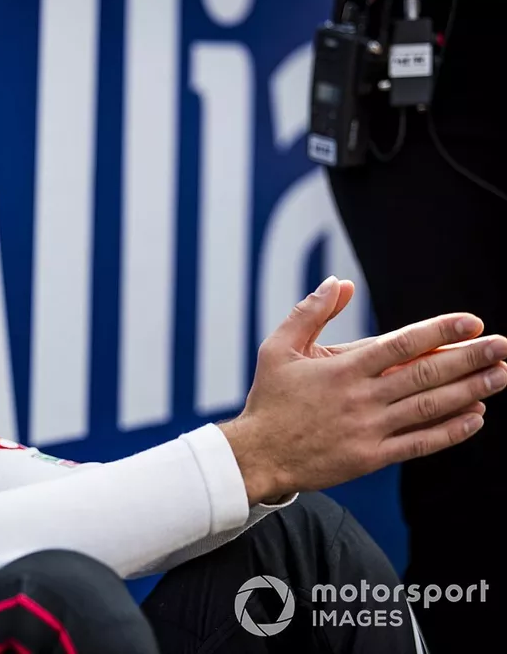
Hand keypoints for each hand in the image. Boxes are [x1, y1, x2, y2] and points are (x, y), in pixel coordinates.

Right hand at [220, 276, 506, 505]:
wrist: (257, 455)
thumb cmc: (269, 398)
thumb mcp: (278, 348)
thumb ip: (309, 313)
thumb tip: (339, 283)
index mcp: (341, 369)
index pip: (400, 344)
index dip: (439, 332)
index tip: (471, 322)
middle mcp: (360, 398)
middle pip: (425, 375)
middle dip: (469, 358)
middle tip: (502, 346)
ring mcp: (368, 429)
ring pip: (429, 407)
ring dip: (471, 390)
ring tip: (501, 375)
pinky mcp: (371, 457)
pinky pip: (419, 443)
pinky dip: (451, 431)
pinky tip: (476, 417)